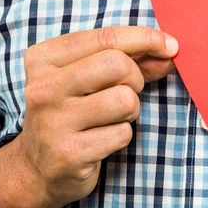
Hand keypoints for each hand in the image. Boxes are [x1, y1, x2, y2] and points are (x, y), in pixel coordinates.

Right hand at [0, 26, 177, 207]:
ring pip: (125, 99)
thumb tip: (169, 50)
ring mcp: (54, 122)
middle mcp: (43, 88)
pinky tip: (101, 141)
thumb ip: (128, 60)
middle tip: (125, 94)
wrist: (38, 170)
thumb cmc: (73, 114)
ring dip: (130, 111)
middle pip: (118, 65)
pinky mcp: (70, 153)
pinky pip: (123, 133)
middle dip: (135, 79)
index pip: (105, 38)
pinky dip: (122, 136)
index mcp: (43, 59)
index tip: (169, 46)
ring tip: (111, 119)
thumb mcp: (89, 79)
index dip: (146, 39)